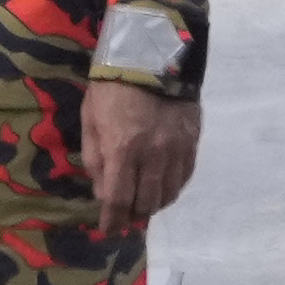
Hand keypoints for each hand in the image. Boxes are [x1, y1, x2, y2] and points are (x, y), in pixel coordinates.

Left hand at [84, 81, 199, 238]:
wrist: (152, 55)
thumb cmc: (112, 87)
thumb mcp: (92, 121)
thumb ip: (96, 160)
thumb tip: (103, 194)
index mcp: (123, 149)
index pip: (118, 199)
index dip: (113, 220)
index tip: (109, 229)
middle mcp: (153, 155)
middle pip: (146, 202)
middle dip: (133, 214)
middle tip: (125, 216)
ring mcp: (177, 149)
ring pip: (168, 194)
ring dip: (153, 204)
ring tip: (144, 204)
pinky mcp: (192, 142)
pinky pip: (184, 177)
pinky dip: (172, 189)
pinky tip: (163, 187)